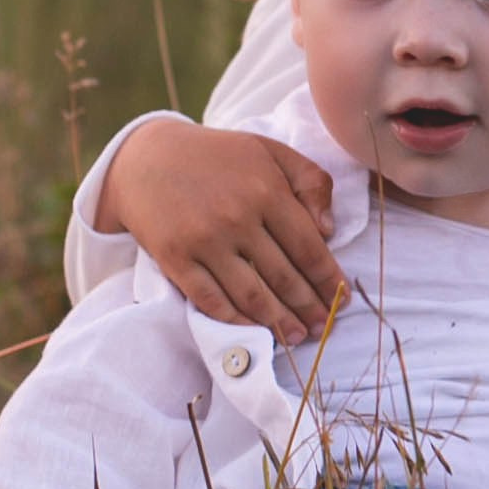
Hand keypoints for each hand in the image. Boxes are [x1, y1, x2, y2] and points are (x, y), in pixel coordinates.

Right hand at [98, 120, 343, 342]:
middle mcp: (238, 218)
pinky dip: (235, 320)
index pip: (309, 248)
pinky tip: (253, 330)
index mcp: (267, 191)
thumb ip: (310, 182)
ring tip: (295, 337)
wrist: (147, 158)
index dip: (328, 281)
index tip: (341, 301)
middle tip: (321, 328)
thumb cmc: (218, 156)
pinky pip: (211, 300)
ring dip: (278, 322)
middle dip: (308, 308)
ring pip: (251, 295)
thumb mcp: (271, 152)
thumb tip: (329, 231)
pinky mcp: (175, 258)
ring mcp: (204, 241)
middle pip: (283, 277)